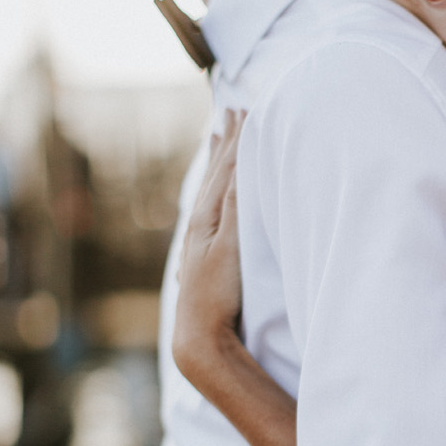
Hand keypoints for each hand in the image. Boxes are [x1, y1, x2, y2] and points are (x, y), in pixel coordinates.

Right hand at [173, 109, 244, 384]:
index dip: (223, 151)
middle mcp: (203, 225)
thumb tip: (237, 235)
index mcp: (202, 230)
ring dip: (232, 147)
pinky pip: (231, 198)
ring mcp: (209, 232)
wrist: (199, 337)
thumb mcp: (220, 273)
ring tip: (239, 117)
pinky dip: (237, 173)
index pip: (215, 181)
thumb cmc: (215, 313)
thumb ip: (227, 250)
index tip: (231, 124)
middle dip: (227, 139)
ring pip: (223, 179)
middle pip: (218, 172)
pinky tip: (246, 153)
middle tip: (234, 108)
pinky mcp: (221, 242)